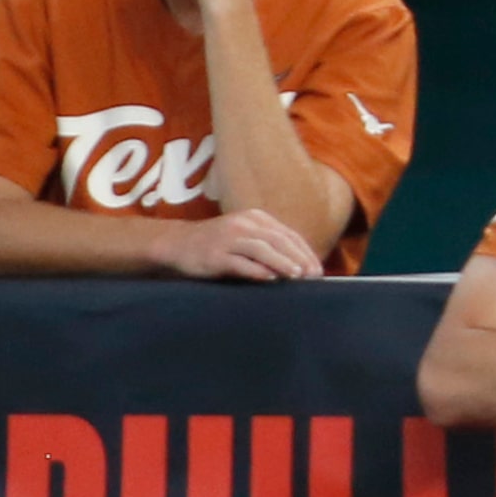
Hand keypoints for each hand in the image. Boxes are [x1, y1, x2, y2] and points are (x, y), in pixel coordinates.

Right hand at [149, 210, 319, 281]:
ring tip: (297, 275)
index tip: (318, 269)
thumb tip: (301, 265)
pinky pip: (239, 262)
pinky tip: (270, 278)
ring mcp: (228, 238)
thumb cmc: (218, 244)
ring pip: (261, 249)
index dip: (305, 252)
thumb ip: (269, 245)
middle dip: (299, 258)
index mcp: (255, 218)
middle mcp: (243, 224)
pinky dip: (256, 270)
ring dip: (282, 262)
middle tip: (313, 275)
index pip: (288, 235)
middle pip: (278, 240)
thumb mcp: (246, 237)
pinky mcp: (214, 254)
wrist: (177, 244)